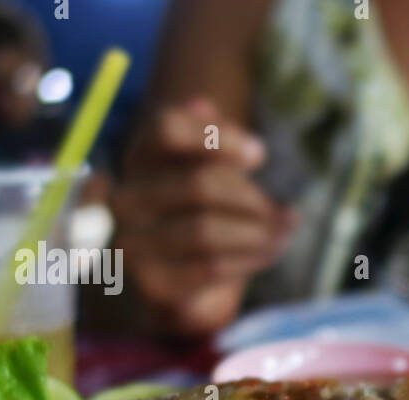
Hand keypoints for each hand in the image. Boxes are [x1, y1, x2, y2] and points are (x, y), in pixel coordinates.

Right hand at [112, 98, 295, 335]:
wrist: (164, 284)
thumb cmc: (190, 215)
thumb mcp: (198, 170)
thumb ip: (206, 138)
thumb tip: (204, 105)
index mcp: (139, 158)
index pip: (167, 129)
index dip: (218, 138)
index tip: (261, 155)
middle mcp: (125, 198)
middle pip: (199, 185)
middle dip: (253, 199)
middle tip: (283, 211)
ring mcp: (131, 244)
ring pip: (206, 231)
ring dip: (258, 233)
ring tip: (283, 232)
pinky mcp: (150, 284)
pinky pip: (210, 268)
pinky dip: (250, 259)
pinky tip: (269, 252)